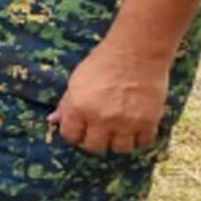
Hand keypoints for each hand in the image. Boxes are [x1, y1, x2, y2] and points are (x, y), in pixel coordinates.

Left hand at [51, 42, 171, 154]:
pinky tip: (136, 129)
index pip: (71, 136)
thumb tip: (53, 120)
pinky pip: (143, 143)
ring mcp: (125, 122)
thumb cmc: (102, 62)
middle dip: (94, 141)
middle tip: (98, 132)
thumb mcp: (76, 81)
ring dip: (118, 142)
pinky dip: (140, 139)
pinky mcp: (147, 122)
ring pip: (120, 149)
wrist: (136, 52)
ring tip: (118, 131)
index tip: (79, 130)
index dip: (74, 134)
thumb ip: (66, 104)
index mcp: (78, 107)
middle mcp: (100, 119)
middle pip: (94, 147)